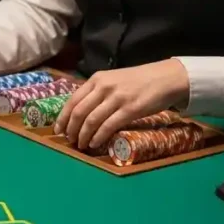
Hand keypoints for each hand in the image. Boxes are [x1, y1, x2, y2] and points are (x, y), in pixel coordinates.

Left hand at [54, 59, 189, 150]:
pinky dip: (99, 137)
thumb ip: (97, 92)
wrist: (165, 78)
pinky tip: (95, 143)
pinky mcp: (130, 109)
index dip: (63, 117)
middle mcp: (103, 87)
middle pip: (79, 112)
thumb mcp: (113, 80)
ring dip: (83, 136)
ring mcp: (117, 98)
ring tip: (81, 145)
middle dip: (71, 129)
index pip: (72, 100)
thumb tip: (81, 111)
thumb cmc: (138, 81)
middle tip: (70, 140)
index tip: (58, 130)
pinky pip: (108, 126)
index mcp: (97, 79)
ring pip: (91, 120)